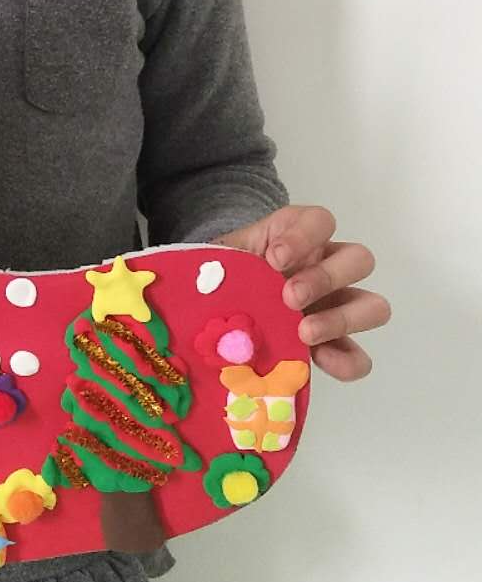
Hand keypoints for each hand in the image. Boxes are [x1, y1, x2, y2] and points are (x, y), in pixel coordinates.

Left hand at [213, 205, 388, 380]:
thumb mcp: (219, 259)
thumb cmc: (223, 275)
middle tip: (289, 298)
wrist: (213, 305)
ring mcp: (335, 306)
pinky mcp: (331, 344)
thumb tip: (209, 277)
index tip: (274, 257)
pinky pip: (359, 356)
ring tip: (303, 333)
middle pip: (359, 260)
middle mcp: (326, 266)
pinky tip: (318, 359)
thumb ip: (219, 261)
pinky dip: (346, 361)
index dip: (304, 236)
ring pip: (373, 305)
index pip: (321, 221)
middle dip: (325, 279)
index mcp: (299, 238)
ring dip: (342, 319)